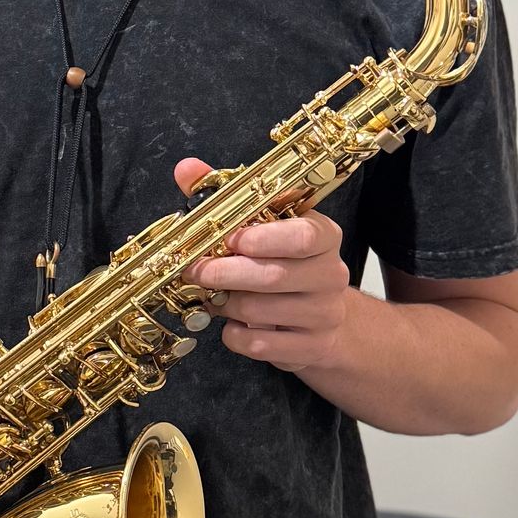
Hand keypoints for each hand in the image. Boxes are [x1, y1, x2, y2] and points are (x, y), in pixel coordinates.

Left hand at [174, 158, 352, 374]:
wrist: (319, 319)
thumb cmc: (281, 263)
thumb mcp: (261, 226)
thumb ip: (225, 197)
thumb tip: (187, 169)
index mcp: (323, 236)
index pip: (302, 236)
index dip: (263, 238)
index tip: (231, 238)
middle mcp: (330, 274)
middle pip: (274, 276)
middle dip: (226, 274)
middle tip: (196, 271)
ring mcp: (325, 314)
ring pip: (261, 312)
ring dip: (226, 305)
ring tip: (214, 297)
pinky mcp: (312, 348)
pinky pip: (261, 346)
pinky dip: (235, 336)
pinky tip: (232, 326)